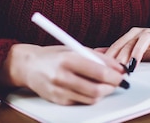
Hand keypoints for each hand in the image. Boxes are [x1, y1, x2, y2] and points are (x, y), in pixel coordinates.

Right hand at [0, 44, 126, 104]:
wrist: (27, 66)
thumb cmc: (53, 55)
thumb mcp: (72, 48)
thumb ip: (95, 56)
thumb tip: (118, 66)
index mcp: (67, 58)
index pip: (98, 71)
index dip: (114, 74)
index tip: (122, 74)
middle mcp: (62, 76)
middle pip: (96, 89)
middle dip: (111, 86)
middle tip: (117, 82)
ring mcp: (59, 90)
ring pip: (91, 98)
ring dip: (103, 92)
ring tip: (104, 84)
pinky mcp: (58, 100)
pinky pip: (81, 102)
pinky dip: (89, 96)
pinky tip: (89, 88)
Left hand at [101, 27, 149, 68]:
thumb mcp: (134, 50)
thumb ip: (118, 52)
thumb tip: (98, 54)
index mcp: (130, 36)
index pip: (117, 45)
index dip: (111, 56)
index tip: (104, 68)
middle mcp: (140, 33)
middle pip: (128, 44)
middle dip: (122, 57)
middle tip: (117, 70)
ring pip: (143, 40)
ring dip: (137, 52)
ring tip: (133, 65)